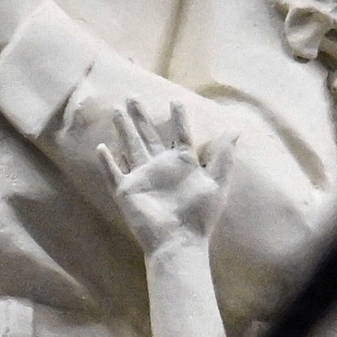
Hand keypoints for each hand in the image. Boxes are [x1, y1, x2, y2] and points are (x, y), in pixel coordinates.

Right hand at [101, 89, 226, 257]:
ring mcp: (142, 178)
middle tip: (133, 96)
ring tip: (117, 110)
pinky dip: (107, 162)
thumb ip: (223, 156)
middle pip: (149, 135)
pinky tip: (101, 147)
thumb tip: (235, 130)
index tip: (175, 101)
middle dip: (141, 116)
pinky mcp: (126, 191)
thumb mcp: (216, 182)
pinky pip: (113, 173)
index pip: (180, 134)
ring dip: (124, 130)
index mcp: (182, 163)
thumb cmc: (200, 214)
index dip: (178, 118)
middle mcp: (160, 166)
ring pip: (131, 147)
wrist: (178, 240)